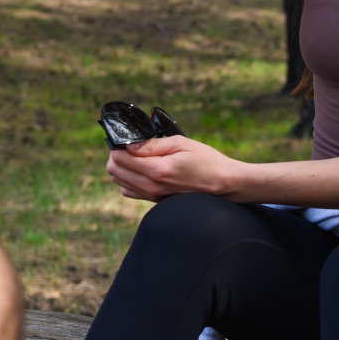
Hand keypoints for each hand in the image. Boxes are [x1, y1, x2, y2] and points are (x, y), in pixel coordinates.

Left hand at [105, 136, 243, 201]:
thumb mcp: (180, 143)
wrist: (223, 184)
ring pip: (119, 182)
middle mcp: (152, 187)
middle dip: (117, 155)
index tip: (127, 138)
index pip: (119, 159)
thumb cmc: (205, 160)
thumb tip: (129, 144)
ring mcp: (153, 196)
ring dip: (122, 167)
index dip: (118, 145)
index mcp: (157, 170)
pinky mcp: (156, 201)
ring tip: (137, 156)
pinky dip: (129, 179)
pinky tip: (142, 169)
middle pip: (114, 171)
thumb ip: (152, 144)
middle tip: (131, 145)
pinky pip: (130, 192)